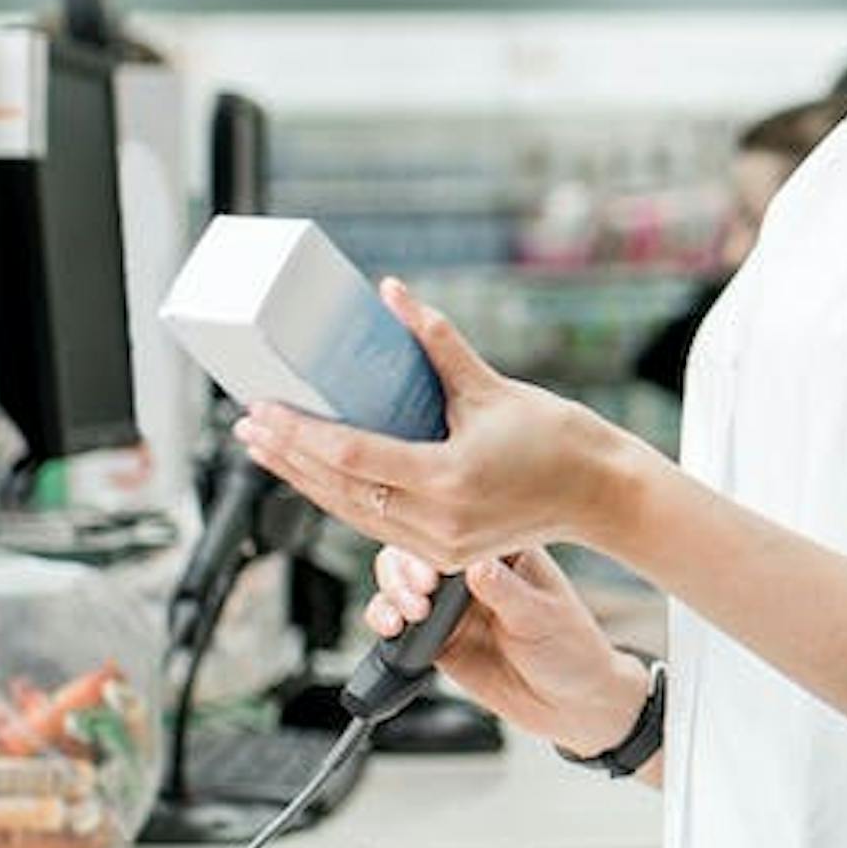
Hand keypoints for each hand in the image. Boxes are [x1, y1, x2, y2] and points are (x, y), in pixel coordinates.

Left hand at [233, 278, 617, 571]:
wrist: (598, 493)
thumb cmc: (556, 438)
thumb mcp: (490, 386)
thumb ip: (435, 341)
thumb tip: (392, 293)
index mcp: (448, 479)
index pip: (351, 456)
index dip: (299, 432)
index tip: (262, 409)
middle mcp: (437, 522)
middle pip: (338, 490)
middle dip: (286, 456)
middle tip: (247, 424)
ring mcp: (438, 546)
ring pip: (349, 513)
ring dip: (303, 480)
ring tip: (265, 449)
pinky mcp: (442, 554)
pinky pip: (374, 524)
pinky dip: (339, 497)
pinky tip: (314, 474)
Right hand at [365, 542, 646, 756]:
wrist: (570, 703)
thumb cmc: (572, 650)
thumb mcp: (544, 618)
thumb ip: (507, 594)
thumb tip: (476, 567)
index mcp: (504, 552)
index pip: (459, 530)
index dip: (435, 546)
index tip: (432, 574)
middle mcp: (472, 572)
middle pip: (418, 554)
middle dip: (404, 571)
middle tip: (417, 597)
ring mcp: (452, 605)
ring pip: (400, 584)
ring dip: (390, 595)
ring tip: (404, 618)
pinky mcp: (437, 638)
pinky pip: (398, 623)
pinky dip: (384, 622)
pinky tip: (392, 631)